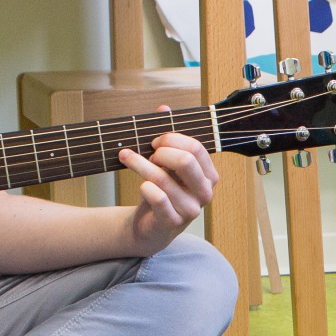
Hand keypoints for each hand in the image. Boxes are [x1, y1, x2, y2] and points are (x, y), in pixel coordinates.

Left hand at [117, 119, 218, 255]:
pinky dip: (145, 187)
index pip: (196, 148)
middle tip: (147, 152)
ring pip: (163, 178)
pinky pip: (158, 198)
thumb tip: (164, 109)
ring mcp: (190, 209)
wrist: (148, 227)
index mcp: (208, 175)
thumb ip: (168, 137)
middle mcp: (204, 192)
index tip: (154, 140)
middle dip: (161, 151)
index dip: (172, 139)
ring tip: (127, 157)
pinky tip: (141, 185)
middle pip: (186, 161)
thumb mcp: (165, 165)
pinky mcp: (172, 222)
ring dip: (140, 164)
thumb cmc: (161, 192)